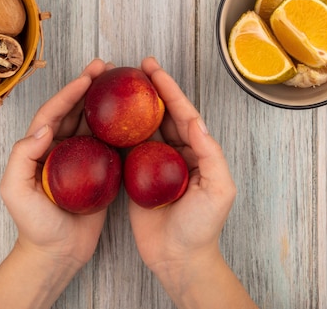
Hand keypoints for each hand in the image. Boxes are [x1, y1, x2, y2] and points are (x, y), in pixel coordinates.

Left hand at [0, 58, 109, 267]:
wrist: (57, 254)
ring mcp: (81, 159)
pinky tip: (132, 118)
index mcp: (39, 147)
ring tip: (122, 84)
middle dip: (90, 87)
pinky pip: (109, 144)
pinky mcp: (100, 172)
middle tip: (108, 67)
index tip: (87, 76)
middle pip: (75, 110)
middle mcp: (60, 148)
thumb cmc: (33, 224)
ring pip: (93, 123)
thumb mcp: (16, 190)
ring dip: (105, 102)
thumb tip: (46, 126)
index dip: (69, 92)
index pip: (53, 112)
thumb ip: (23, 156)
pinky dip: (119, 128)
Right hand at [129, 57, 235, 269]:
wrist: (178, 258)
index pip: (183, 113)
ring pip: (143, 128)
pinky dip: (118, 133)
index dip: (168, 90)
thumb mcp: (218, 189)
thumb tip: (195, 120)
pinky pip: (127, 149)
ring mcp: (154, 164)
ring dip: (132, 107)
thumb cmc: (202, 227)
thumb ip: (210, 153)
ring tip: (117, 86)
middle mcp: (176, 153)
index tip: (153, 69)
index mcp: (198, 151)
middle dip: (149, 90)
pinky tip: (107, 118)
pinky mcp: (135, 177)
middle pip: (161, 115)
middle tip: (134, 68)